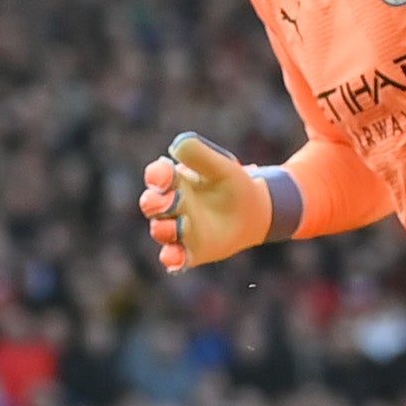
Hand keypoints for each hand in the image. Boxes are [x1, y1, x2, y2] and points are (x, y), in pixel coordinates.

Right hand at [142, 132, 276, 272]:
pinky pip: (173, 257)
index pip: (156, 176)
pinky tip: (176, 258)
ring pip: (160, 231)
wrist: (254, 212)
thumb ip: (200, 155)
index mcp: (174, 181)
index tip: (167, 175)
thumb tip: (177, 146)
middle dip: (157, 202)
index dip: (157, 175)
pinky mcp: (189, 251)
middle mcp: (170, 206)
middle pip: (151, 204)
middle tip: (174, 199)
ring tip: (181, 225)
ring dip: (165, 229)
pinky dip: (172, 259)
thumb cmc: (233, 185)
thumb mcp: (223, 166)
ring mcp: (177, 230)